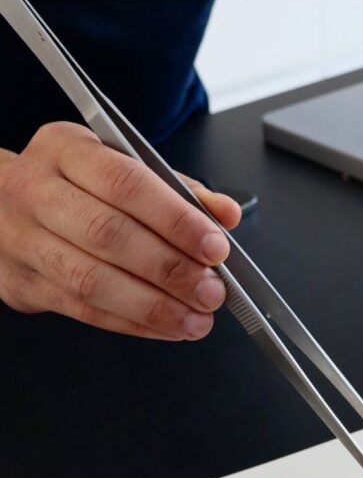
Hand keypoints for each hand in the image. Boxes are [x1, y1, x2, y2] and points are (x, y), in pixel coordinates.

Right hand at [0, 121, 241, 339]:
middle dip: (170, 269)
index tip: (215, 246)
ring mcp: (23, 240)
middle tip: (211, 291)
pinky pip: (82, 310)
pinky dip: (132, 323)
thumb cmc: (68, 184)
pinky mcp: (22, 284)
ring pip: (92, 280)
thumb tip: (225, 214)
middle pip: (108, 234)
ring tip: (195, 319)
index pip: (126, 182)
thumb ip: (175, 188)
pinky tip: (166, 327)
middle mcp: (36, 191)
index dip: (174, 219)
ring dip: (153, 306)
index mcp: (65, 150)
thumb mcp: (116, 166)